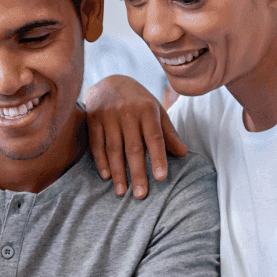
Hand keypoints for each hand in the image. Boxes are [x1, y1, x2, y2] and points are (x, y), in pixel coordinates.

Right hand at [85, 75, 186, 198]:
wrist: (110, 81)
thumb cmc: (139, 101)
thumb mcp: (156, 111)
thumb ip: (168, 133)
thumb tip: (183, 154)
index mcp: (147, 110)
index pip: (154, 137)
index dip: (158, 158)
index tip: (161, 177)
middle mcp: (127, 112)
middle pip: (133, 147)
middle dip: (137, 172)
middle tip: (141, 195)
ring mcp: (108, 116)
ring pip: (114, 149)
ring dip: (118, 172)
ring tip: (122, 192)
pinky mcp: (93, 119)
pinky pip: (97, 144)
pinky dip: (101, 161)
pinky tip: (107, 176)